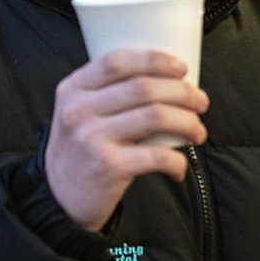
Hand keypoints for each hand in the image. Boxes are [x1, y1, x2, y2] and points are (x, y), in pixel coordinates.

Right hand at [44, 49, 209, 231]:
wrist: (59, 201)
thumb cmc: (80, 152)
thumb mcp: (78, 114)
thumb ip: (106, 94)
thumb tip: (166, 80)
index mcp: (72, 89)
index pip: (116, 61)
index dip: (155, 60)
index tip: (182, 68)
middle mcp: (78, 110)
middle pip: (144, 87)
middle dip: (183, 92)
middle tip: (200, 102)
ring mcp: (91, 138)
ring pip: (156, 116)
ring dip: (188, 122)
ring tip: (198, 132)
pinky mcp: (107, 166)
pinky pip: (157, 155)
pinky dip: (177, 161)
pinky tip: (179, 167)